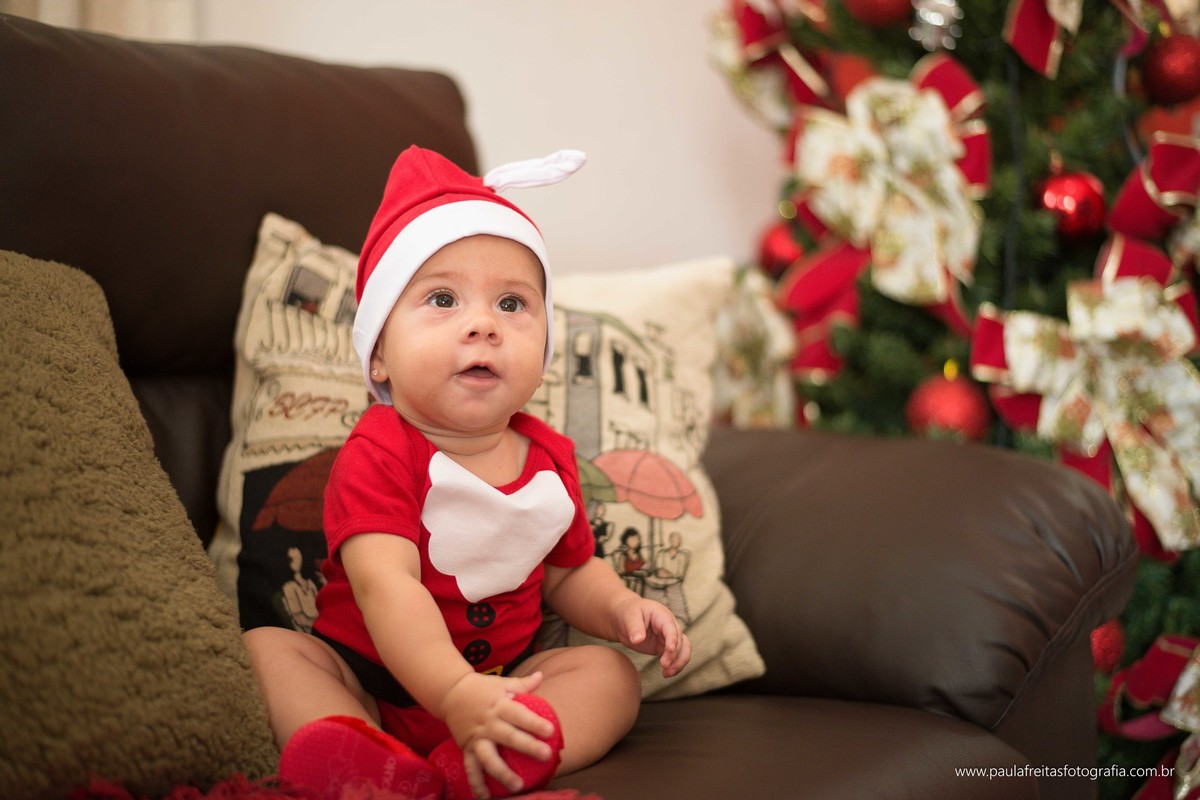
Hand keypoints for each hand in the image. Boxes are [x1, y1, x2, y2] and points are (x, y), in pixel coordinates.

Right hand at [439, 671, 555, 797]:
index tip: (550, 730)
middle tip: (545, 755)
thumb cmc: (483, 688)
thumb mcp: (502, 683)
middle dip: (527, 746)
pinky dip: (477, 784)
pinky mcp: (466, 748)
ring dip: (502, 773)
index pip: (519, 714)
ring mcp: (476, 738)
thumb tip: (541, 676)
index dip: (534, 722)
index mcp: (499, 705)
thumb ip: (522, 684)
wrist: (450, 692)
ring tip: (518, 785)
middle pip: (508, 736)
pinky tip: (485, 798)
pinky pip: (471, 768)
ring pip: (489, 758)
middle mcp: (488, 723)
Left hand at [613, 595, 691, 677]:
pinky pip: (676, 657)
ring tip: (667, 674)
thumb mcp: (629, 617)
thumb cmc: (628, 613)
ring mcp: (669, 637)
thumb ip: (634, 628)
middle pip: (680, 640)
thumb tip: (638, 640)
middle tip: (664, 666)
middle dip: (674, 654)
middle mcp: (669, 625)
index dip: (673, 639)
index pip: (671, 627)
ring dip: (679, 662)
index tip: (670, 650)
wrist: (624, 618)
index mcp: (662, 615)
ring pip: (683, 649)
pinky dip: (674, 666)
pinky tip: (666, 674)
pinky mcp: (665, 647)